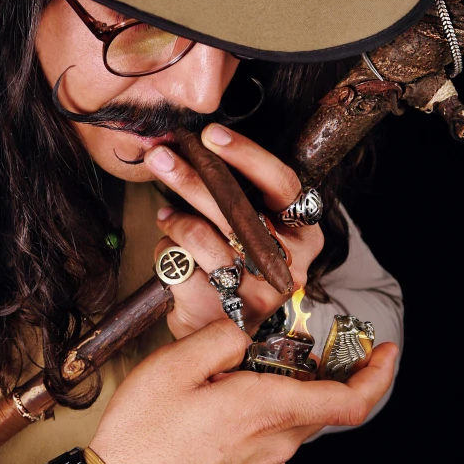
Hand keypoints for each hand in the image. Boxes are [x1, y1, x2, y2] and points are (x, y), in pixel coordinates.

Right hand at [89, 318, 397, 463]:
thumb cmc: (141, 437)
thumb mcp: (173, 366)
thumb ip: (221, 338)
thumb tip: (245, 333)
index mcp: (264, 410)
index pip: (349, 400)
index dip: (378, 375)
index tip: (387, 353)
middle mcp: (274, 445)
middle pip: (319, 407)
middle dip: (315, 375)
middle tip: (283, 350)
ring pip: (291, 423)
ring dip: (277, 397)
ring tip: (231, 384)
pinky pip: (270, 444)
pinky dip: (261, 421)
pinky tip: (220, 415)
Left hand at [144, 124, 323, 337]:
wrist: (222, 329)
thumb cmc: (237, 264)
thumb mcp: (249, 228)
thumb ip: (236, 194)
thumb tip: (192, 145)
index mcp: (303, 234)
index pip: (283, 185)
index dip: (247, 155)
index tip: (211, 134)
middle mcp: (290, 263)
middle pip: (238, 210)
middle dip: (193, 179)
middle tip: (161, 156)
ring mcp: (261, 291)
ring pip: (204, 237)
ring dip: (175, 222)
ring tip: (165, 217)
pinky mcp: (229, 313)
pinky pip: (183, 266)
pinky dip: (167, 253)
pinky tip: (170, 251)